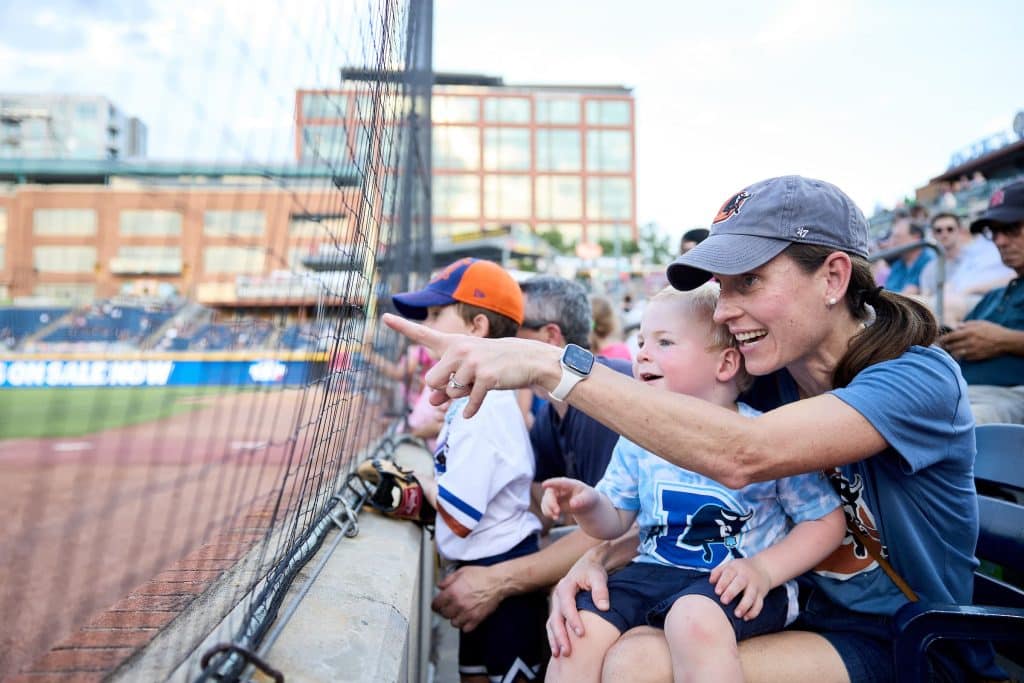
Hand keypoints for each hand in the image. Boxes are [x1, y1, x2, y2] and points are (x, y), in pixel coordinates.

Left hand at [382, 313, 558, 418]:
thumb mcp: (465, 373)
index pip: (422, 334)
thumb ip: (445, 385)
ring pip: (449, 392)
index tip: (384, 316)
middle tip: (463, 382)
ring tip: (478, 383)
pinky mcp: (485, 376)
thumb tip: (432, 401)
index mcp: (452, 343)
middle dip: (443, 389)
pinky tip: (470, 413)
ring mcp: (472, 362)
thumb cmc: (490, 365)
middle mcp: (459, 349)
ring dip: (460, 396)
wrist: (525, 360)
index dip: (402, 326)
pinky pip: (469, 401)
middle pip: (431, 380)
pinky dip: (470, 409)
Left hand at [432, 565, 503, 631]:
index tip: (437, 605)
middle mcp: (458, 604)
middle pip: (444, 614)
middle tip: (448, 607)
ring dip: (454, 618)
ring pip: (454, 623)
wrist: (497, 582)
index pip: (436, 605)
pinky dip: (464, 625)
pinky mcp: (476, 619)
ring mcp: (467, 613)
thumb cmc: (482, 576)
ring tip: (458, 613)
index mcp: (453, 592)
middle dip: (445, 611)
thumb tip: (440, 586)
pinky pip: (465, 628)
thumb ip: (448, 579)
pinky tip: (466, 618)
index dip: (436, 605)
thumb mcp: (462, 572)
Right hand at [541, 477, 598, 520]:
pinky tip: (555, 517)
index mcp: (570, 484)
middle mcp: (559, 488)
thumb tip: (572, 504)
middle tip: (557, 512)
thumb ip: (581, 500)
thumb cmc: (588, 498)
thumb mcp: (589, 498)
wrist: (586, 504)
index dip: (551, 483)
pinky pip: (545, 507)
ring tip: (556, 517)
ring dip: (548, 509)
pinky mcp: (552, 503)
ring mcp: (555, 495)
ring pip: (545, 500)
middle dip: (551, 503)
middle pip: (550, 493)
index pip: (559, 482)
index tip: (544, 485)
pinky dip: (548, 513)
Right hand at [547, 548, 610, 657]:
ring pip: (551, 623)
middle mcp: (557, 596)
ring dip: (555, 639)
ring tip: (560, 655)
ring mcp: (556, 604)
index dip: (573, 620)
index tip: (581, 634)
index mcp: (565, 586)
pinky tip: (557, 651)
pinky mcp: (558, 610)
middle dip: (560, 636)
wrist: (588, 566)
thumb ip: (601, 590)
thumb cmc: (593, 571)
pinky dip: (554, 638)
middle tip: (567, 651)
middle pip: (555, 618)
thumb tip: (604, 607)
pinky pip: (553, 625)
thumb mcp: (598, 576)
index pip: (567, 606)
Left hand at [709, 557, 771, 620]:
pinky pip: (759, 604)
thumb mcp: (729, 565)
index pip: (729, 573)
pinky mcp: (761, 595)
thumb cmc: (741, 569)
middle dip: (731, 592)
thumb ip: (718, 572)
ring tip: (737, 614)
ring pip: (751, 596)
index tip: (717, 592)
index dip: (723, 582)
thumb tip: (710, 581)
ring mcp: (755, 586)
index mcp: (736, 568)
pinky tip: (746, 618)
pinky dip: (753, 612)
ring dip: (744, 606)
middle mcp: (746, 577)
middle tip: (724, 601)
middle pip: (740, 583)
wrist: (763, 567)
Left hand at [940, 320, 1009, 361]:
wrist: (1005, 341)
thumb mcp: (980, 323)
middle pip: (951, 346)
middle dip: (945, 346)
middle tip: (941, 346)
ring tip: (949, 351)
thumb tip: (957, 326)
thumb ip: (966, 325)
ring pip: (956, 353)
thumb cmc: (993, 330)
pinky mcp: (976, 357)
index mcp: (969, 332)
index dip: (943, 339)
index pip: (951, 336)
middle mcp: (969, 342)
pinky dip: (960, 356)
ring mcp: (973, 350)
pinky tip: (959, 354)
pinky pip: (964, 358)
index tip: (938, 340)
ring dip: (951, 352)